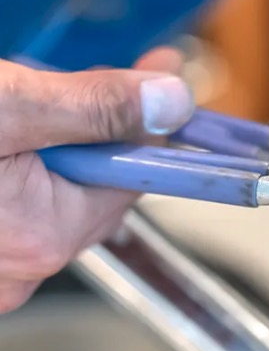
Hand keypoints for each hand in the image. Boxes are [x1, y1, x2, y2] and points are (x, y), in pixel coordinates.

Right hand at [0, 47, 193, 310]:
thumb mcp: (7, 108)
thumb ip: (93, 109)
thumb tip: (170, 104)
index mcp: (44, 237)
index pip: (134, 180)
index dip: (149, 129)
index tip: (169, 94)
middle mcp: (22, 268)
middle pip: (96, 189)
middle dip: (100, 136)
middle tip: (97, 82)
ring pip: (56, 196)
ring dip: (60, 150)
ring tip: (31, 106)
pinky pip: (21, 209)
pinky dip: (26, 172)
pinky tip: (14, 141)